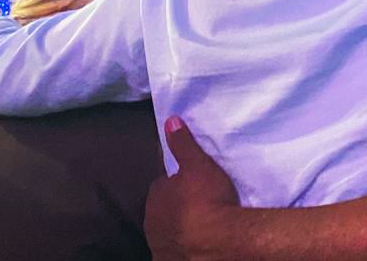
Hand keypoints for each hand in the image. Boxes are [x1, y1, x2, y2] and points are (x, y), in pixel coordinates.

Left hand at [145, 117, 239, 260]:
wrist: (215, 243)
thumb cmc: (207, 200)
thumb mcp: (198, 164)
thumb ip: (183, 144)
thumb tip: (170, 120)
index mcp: (156, 195)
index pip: (163, 184)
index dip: (177, 182)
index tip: (193, 182)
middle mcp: (151, 220)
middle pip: (162, 208)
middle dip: (175, 205)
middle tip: (198, 201)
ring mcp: (158, 243)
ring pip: (166, 229)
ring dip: (177, 225)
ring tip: (199, 223)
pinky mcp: (166, 260)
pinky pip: (171, 250)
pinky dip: (179, 246)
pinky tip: (192, 244)